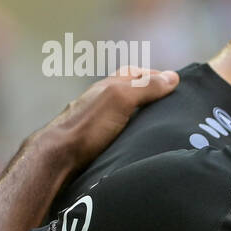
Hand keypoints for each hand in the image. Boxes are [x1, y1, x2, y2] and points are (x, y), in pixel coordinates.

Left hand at [37, 66, 178, 170]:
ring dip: (137, 114)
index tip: (174, 84)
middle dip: (146, 92)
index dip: (153, 75)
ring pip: (120, 112)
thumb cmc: (89, 125)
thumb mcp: (121, 99)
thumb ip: (145, 87)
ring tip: (157, 123)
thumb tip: (173, 77)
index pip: (133, 73)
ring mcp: (92, 122)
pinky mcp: (90, 142)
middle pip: (126, 90)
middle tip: (168, 102)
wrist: (56, 157)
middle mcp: (98, 101)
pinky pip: (114, 130)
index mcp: (106, 87)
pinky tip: (134, 140)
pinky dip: (128, 130)